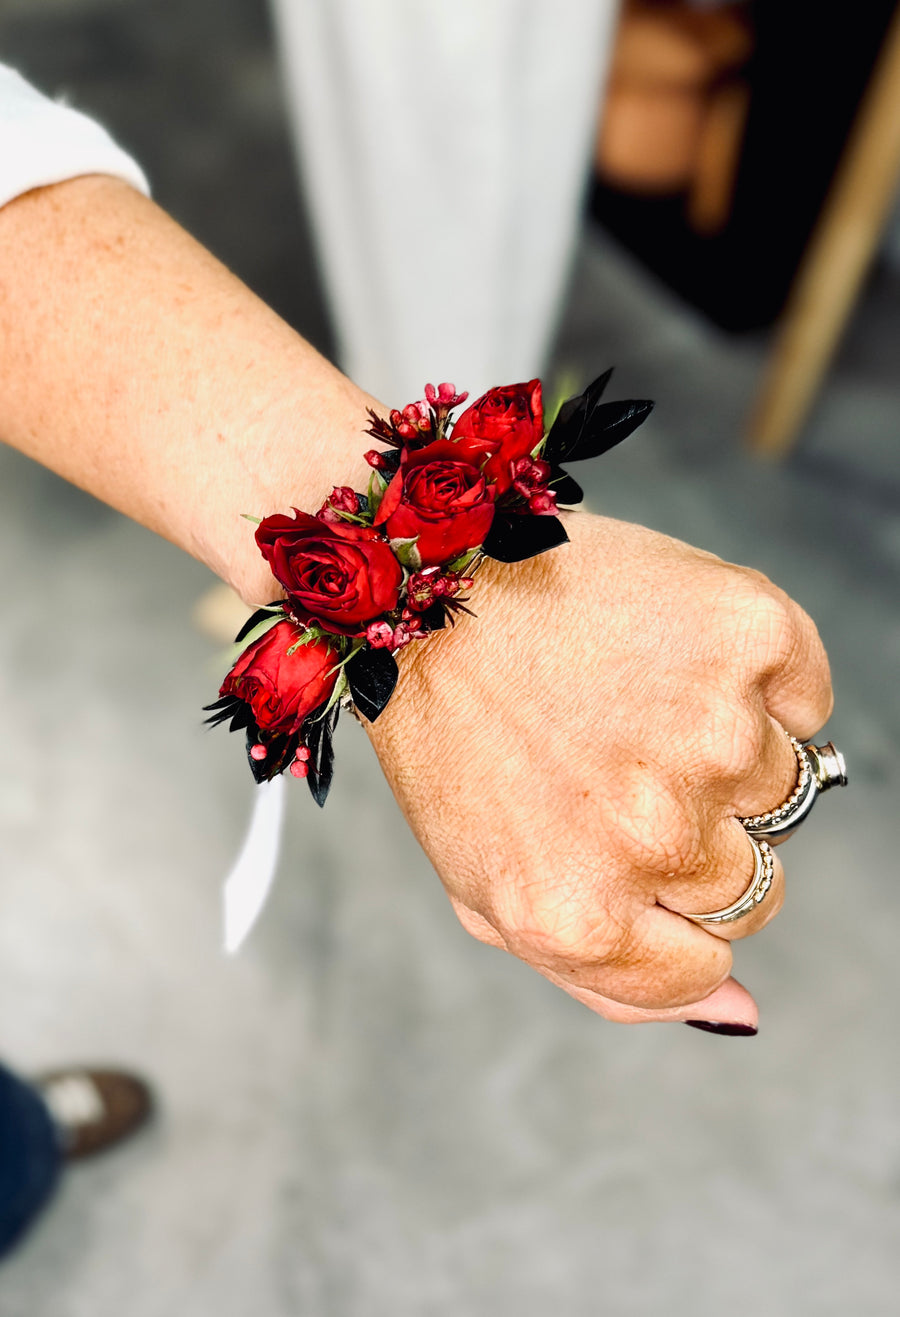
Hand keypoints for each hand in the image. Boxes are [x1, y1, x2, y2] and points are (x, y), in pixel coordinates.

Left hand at [369, 512, 832, 1027]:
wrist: (432, 587)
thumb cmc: (455, 741)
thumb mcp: (490, 890)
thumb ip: (614, 983)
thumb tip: (744, 1011)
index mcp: (579, 915)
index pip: (707, 963)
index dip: (666, 908)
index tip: (619, 846)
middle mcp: (652, 837)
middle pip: (754, 887)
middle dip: (692, 835)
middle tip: (611, 762)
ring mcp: (709, 733)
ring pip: (782, 792)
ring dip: (719, 754)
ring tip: (627, 699)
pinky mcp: (747, 637)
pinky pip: (806, 701)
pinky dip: (759, 683)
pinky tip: (667, 656)